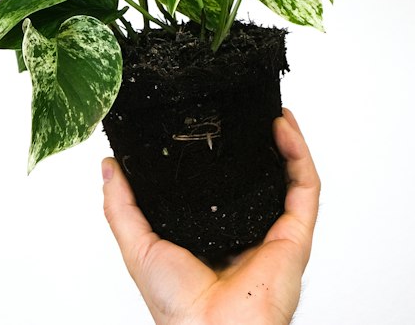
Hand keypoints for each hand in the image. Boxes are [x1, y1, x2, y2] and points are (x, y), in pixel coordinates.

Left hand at [102, 108, 318, 324]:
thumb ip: (122, 206)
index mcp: (213, 235)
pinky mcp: (295, 238)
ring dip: (286, 142)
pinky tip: (284, 128)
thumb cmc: (177, 308)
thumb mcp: (138, 247)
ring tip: (272, 110)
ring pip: (288, 177)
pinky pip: (305, 189)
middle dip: (259, 143)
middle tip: (248, 109)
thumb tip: (109, 167)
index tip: (209, 122)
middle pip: (261, 179)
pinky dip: (299, 156)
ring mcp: (274, 233)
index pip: (222, 188)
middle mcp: (247, 232)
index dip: (219, 155)